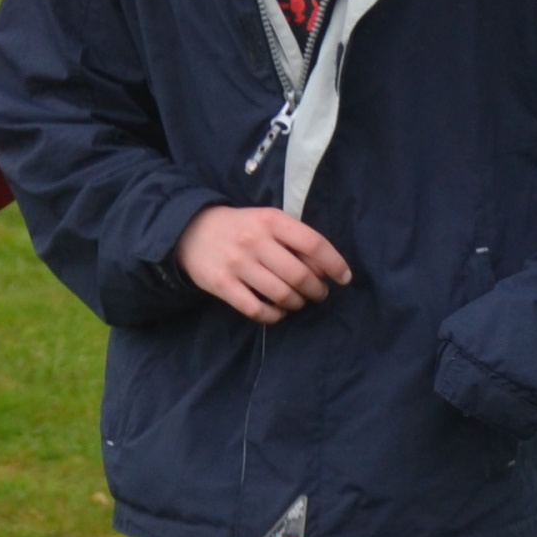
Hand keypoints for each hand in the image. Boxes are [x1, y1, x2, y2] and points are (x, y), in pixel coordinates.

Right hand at [175, 204, 352, 323]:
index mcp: (271, 220)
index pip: (313, 244)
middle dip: (317, 290)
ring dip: (297, 303)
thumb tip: (325, 269)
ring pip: (281, 295)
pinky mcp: (223, 285)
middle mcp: (255, 241)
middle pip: (300, 275)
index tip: (344, 278)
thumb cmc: (241, 228)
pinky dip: (274, 316)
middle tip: (319, 294)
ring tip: (298, 302)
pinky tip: (278, 312)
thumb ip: (294, 240)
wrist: (191, 232)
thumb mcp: (267, 221)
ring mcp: (237, 264)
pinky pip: (256, 310)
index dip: (334, 264)